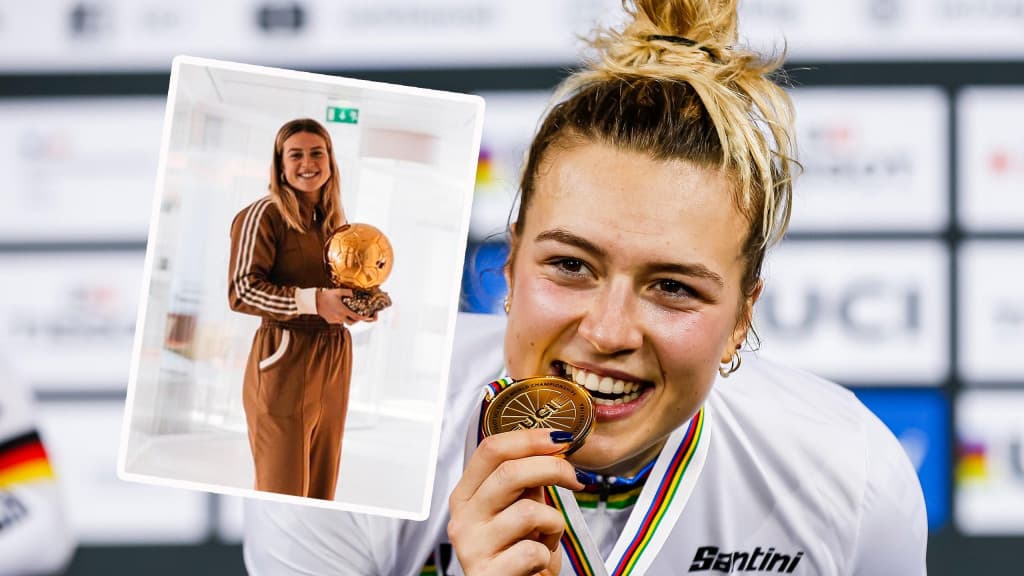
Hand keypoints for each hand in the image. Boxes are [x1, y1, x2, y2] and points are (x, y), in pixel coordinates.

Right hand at [316, 288, 375, 324]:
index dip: (363, 318)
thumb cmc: (324, 295)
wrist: (312, 301)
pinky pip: (338, 321)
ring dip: (347, 318)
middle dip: (356, 320)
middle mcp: (339, 317)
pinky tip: (338, 311)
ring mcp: (334, 320)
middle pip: (352, 322)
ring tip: (347, 311)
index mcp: (343, 310)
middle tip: (358, 314)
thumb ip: (347, 292)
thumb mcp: (337, 291)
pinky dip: (340, 317)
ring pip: (344, 322)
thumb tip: (354, 293)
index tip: (368, 317)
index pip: (356, 317)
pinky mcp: (329, 320)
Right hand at [448, 428, 583, 575]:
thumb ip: (526, 481)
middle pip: (508, 472)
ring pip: (528, 511)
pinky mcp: (488, 573)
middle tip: (575, 479)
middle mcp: (463, 517)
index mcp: (466, 495)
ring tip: (548, 537)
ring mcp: (472, 546)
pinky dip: (548, 554)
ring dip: (553, 523)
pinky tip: (538, 560)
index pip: (490, 449)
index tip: (560, 439)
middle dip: (552, 468)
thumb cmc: (516, 553)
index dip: (529, 438)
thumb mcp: (517, 510)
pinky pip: (533, 550)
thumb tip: (552, 447)